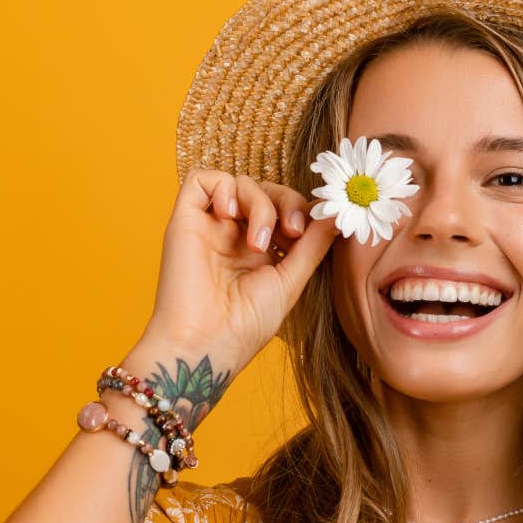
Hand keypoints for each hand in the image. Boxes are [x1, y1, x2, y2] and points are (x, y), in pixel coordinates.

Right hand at [136, 167, 339, 368]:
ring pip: (240, 183)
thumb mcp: (291, 280)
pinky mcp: (185, 220)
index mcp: (259, 251)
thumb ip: (313, 244)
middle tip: (293, 231)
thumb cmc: (246, 324)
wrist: (206, 342)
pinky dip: (223, 187)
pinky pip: (202, 179)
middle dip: (286, 202)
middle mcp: (233, 235)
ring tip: (258, 243)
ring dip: (260, 204)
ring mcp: (210, 226)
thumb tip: (337, 214)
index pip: (284, 210)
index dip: (300, 211)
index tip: (309, 233)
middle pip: (265, 191)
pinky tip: (229, 214)